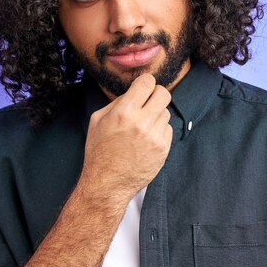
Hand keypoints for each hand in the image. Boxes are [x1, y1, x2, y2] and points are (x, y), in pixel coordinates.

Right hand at [79, 73, 172, 203]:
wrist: (107, 183)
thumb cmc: (99, 150)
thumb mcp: (98, 120)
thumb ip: (118, 101)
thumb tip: (135, 91)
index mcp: (124, 112)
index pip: (147, 82)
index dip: (145, 82)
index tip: (142, 87)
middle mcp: (142, 123)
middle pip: (164, 93)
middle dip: (156, 94)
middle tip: (148, 101)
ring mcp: (155, 137)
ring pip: (166, 112)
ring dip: (156, 114)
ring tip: (142, 126)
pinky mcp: (163, 149)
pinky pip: (168, 129)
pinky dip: (159, 130)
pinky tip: (146, 139)